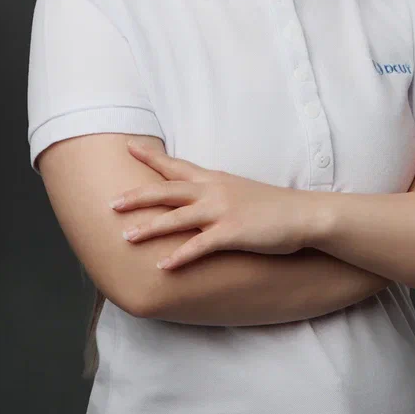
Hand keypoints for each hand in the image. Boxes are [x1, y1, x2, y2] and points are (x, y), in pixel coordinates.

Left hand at [110, 142, 314, 268]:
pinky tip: (162, 266)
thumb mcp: (240, 190)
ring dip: (149, 227)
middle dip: (136, 196)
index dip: (151, 157)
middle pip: (166, 190)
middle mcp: (213, 190)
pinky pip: (199, 246)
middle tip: (110, 203)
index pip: (176, 165)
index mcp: (214, 179)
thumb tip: (196, 197)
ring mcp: (222, 211)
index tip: (127, 147)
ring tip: (126, 236)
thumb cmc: (273, 206)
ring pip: (176, 218)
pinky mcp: (232, 233)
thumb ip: (216, 192)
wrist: (304, 215)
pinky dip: (178, 256)